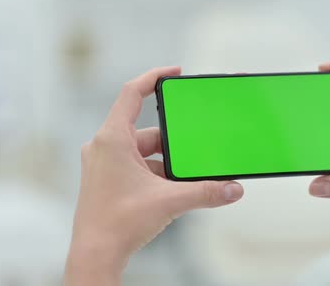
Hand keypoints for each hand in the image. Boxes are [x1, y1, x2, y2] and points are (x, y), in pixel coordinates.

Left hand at [64, 67, 243, 285]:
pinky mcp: (106, 179)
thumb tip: (233, 189)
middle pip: (146, 129)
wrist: (95, 255)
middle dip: (173, 139)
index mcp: (112, 140)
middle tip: (194, 143)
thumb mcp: (169, 202)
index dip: (153, 77)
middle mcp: (104, 147)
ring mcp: (103, 164)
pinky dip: (155, 172)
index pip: (131, 93)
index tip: (174, 73)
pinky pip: (136, 165)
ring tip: (185, 174)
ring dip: (165, 160)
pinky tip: (172, 188)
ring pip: (142, 150)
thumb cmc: (118, 224)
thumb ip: (205, 192)